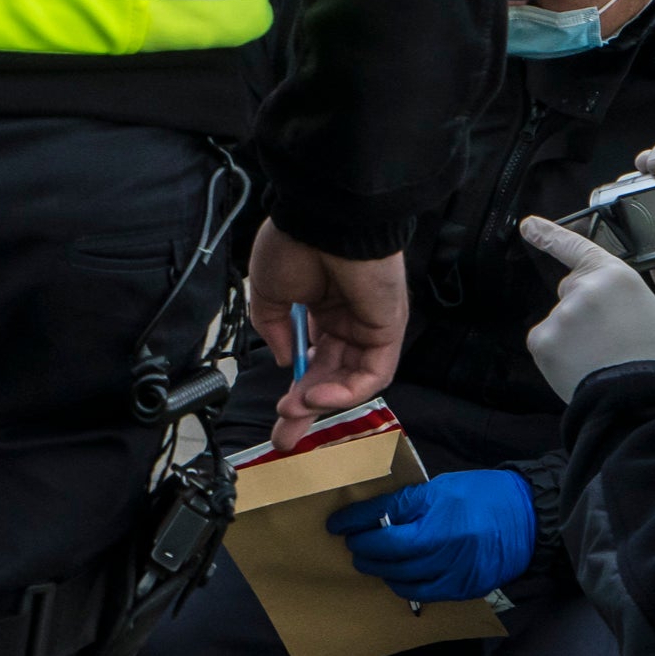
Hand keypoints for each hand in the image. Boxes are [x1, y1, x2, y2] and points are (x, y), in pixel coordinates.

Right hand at [249, 222, 406, 440]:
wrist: (325, 219)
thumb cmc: (296, 243)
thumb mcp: (267, 293)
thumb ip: (273, 330)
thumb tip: (285, 359)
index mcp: (320, 308)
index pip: (312, 358)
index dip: (295, 387)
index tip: (277, 412)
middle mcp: (347, 319)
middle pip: (331, 377)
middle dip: (306, 409)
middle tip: (285, 436)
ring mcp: (370, 326)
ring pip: (352, 380)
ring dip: (323, 402)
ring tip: (294, 411)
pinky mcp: (387, 329)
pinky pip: (372, 374)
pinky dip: (346, 391)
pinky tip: (317, 395)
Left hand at [327, 469, 537, 603]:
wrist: (529, 518)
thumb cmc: (484, 495)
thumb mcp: (441, 488)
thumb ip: (408, 504)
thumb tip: (375, 515)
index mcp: (438, 515)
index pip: (384, 520)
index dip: (355, 522)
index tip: (337, 525)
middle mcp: (445, 546)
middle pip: (390, 554)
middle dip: (365, 550)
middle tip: (353, 544)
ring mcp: (456, 571)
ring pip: (404, 578)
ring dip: (381, 571)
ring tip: (371, 561)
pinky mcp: (465, 588)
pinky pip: (425, 594)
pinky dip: (406, 586)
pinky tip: (397, 576)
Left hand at [519, 215, 654, 401]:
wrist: (642, 398)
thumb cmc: (652, 359)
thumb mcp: (645, 310)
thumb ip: (611, 296)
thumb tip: (586, 300)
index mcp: (615, 276)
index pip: (576, 248)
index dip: (550, 235)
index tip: (528, 225)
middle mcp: (582, 287)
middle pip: (570, 293)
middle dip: (582, 313)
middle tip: (610, 340)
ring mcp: (559, 313)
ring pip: (559, 322)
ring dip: (574, 339)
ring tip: (602, 360)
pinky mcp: (542, 339)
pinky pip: (547, 344)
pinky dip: (560, 356)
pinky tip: (582, 368)